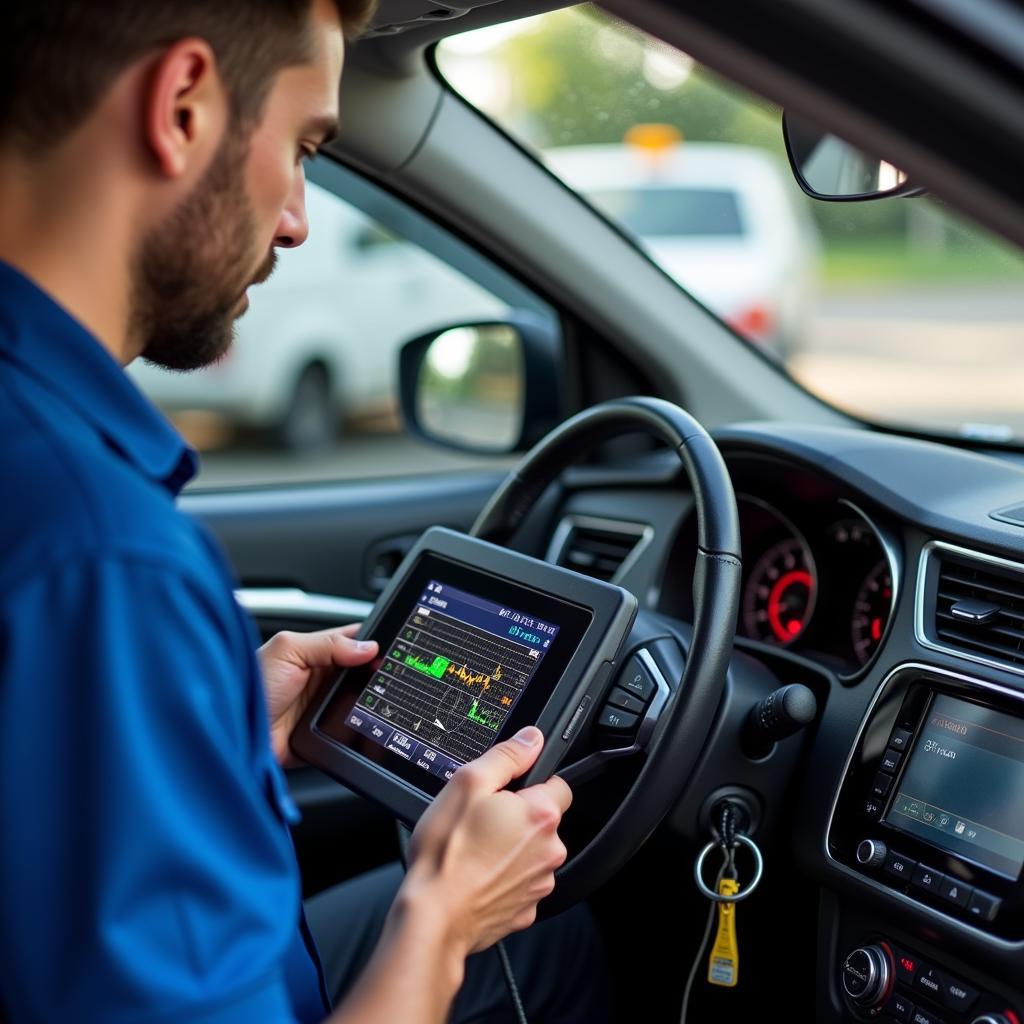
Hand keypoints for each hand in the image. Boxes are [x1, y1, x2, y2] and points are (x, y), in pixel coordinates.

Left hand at [258, 624, 377, 766]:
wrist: (234, 731)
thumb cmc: (249, 685)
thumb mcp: (287, 651)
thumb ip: (327, 644)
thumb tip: (367, 647)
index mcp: (316, 653)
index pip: (354, 642)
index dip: (373, 644)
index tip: (390, 648)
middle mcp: (322, 679)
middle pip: (362, 674)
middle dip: (375, 675)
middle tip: (386, 676)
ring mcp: (324, 708)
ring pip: (360, 703)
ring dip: (368, 704)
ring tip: (378, 701)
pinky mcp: (324, 735)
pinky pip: (350, 732)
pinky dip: (359, 731)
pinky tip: (365, 725)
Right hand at [401, 726, 570, 955]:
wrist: (433, 917)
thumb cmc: (446, 854)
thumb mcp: (468, 784)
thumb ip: (507, 756)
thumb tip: (531, 739)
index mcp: (540, 816)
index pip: (559, 784)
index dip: (533, 782)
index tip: (509, 790)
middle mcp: (549, 851)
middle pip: (544, 821)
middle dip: (518, 817)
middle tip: (482, 820)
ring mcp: (539, 884)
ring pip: (532, 853)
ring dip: (511, 848)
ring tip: (475, 850)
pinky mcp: (525, 910)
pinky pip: (520, 883)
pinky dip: (504, 878)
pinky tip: (477, 874)